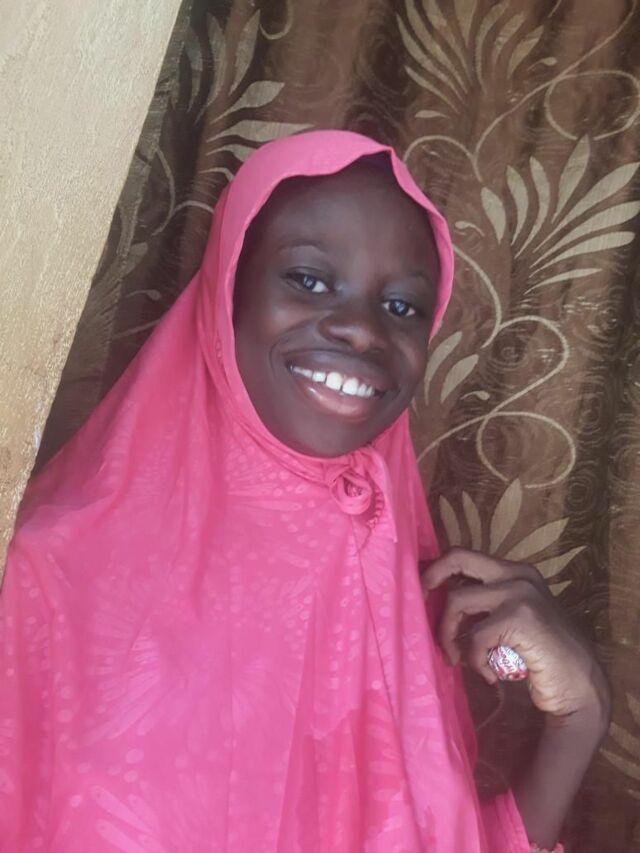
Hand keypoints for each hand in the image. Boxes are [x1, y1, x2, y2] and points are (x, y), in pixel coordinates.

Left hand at [423, 548, 610, 721]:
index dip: (436, 570)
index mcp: (513, 572)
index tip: (420, 593)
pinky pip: (474, 636)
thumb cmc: (539, 657)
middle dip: (429, 579)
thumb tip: (433, 602)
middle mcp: (517, 574)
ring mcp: (520, 592)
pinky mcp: (520, 616)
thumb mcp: (506, 622)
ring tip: (460, 660)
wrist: (580, 687)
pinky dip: (475, 660)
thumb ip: (481, 607)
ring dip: (449, 636)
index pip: (464, 556)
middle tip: (418, 606)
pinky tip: (490, 675)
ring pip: (456, 600)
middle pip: (456, 558)